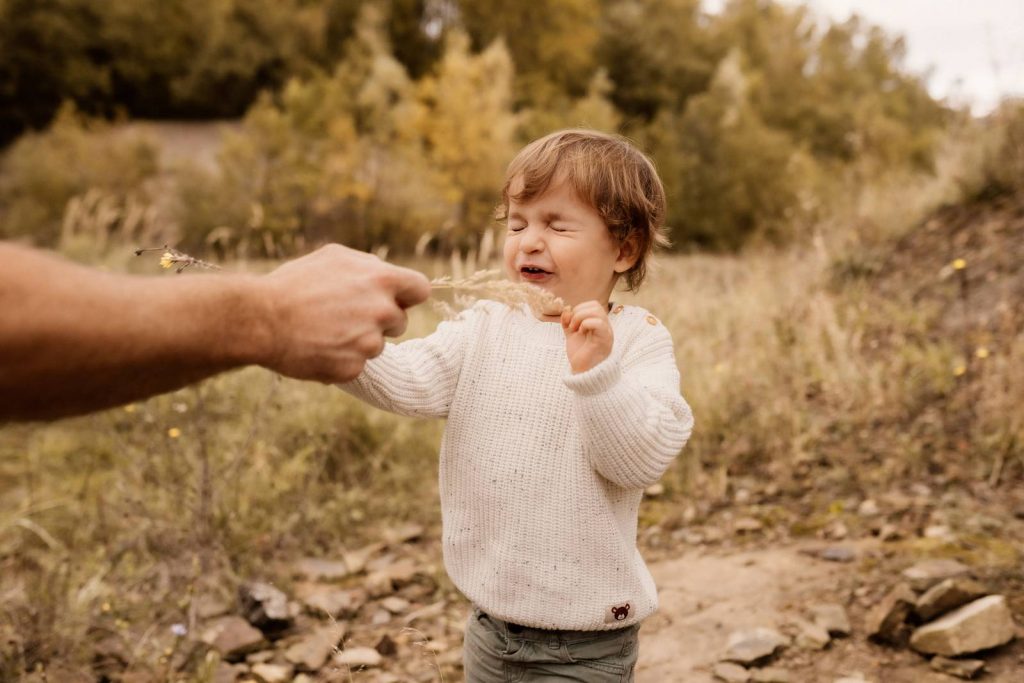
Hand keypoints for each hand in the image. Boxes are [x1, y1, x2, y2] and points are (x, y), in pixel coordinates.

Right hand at [258, 244, 430, 381]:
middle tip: (346, 315)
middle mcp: (381, 311)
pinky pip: (356, 365)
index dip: (408, 296)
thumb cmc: (294, 284)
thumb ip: (368, 267)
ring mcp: (369, 343)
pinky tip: (317, 347)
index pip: (420, 289)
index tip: (398, 300)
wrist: (260, 319)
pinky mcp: (353, 368)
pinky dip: (340, 359)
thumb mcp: (333, 258)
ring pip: (377, 345)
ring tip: (324, 330)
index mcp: (381, 279)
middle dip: (380, 320)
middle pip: (400, 322)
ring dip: (358, 341)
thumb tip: (385, 274)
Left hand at [561, 300, 613, 373]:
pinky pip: (598, 323)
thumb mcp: (571, 335)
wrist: (583, 372)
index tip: (571, 323)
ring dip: (580, 317)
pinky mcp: (604, 340)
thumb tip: (567, 309)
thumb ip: (568, 322)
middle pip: (595, 305)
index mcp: (599, 323)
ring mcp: (606, 332)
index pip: (593, 304)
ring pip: (597, 311)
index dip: (579, 308)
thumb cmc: (581, 354)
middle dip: (579, 312)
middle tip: (572, 326)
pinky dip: (586, 324)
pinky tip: (581, 333)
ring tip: (575, 330)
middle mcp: (605, 326)